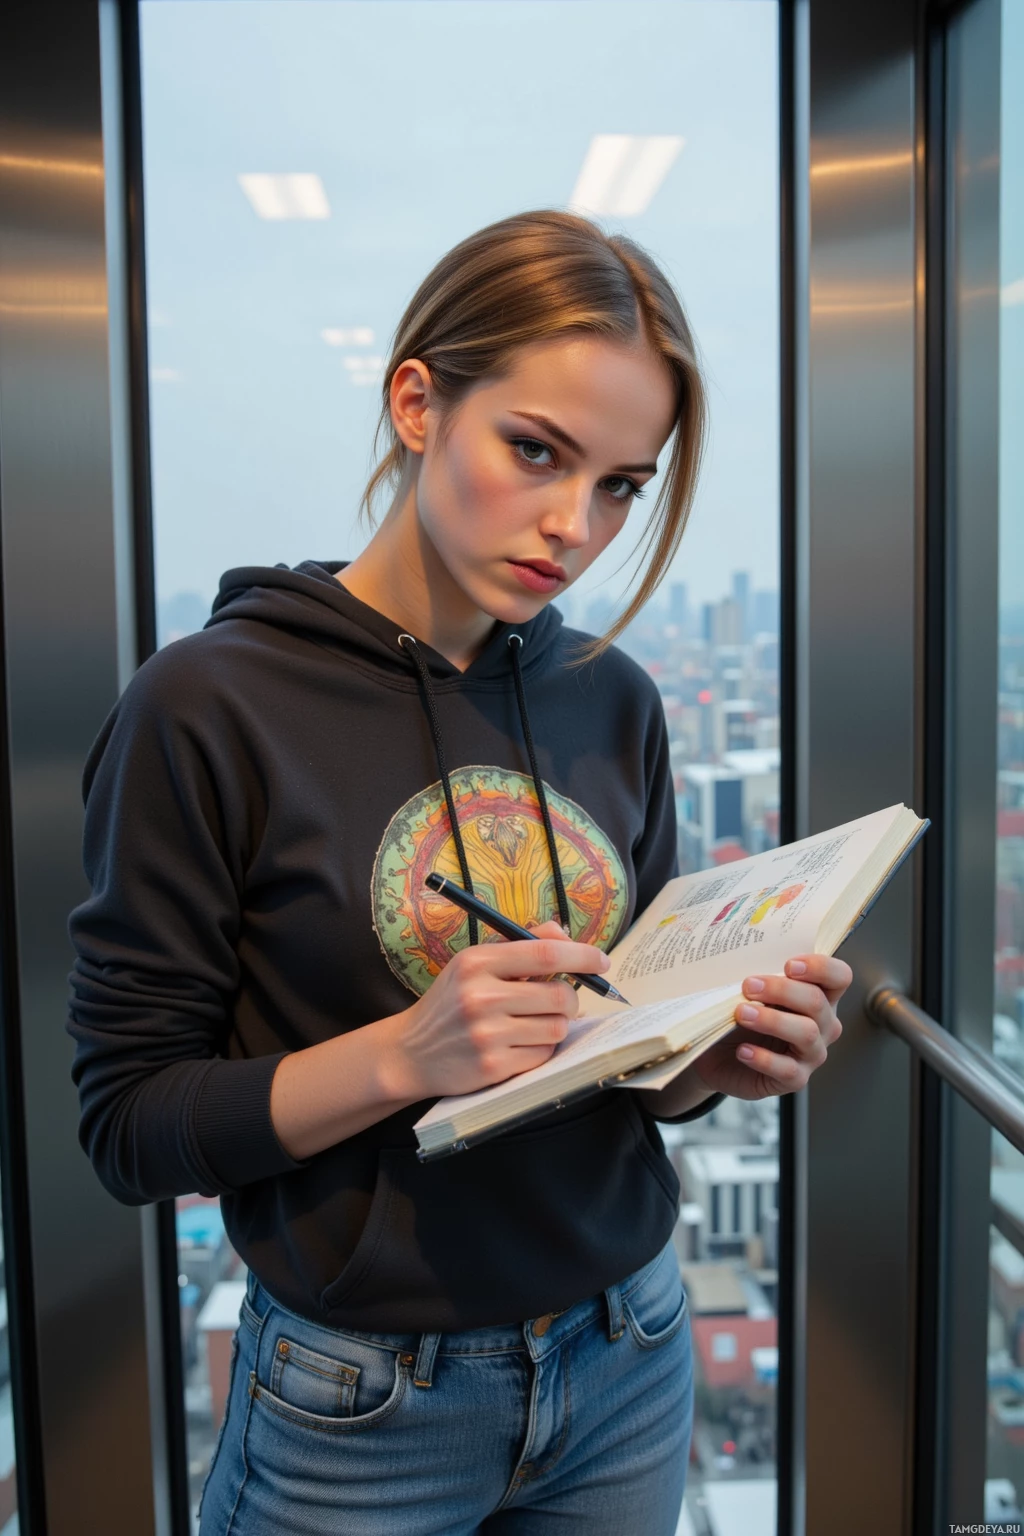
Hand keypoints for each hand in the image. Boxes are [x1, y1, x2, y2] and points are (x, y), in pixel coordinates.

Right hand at [382, 920, 607, 1100]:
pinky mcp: (493, 1065)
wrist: (411, 1052)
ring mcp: (487, 1034)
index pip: (544, 952)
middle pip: (559, 995)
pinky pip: (543, 1054)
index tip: (601, 960)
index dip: (581, 955)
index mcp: (477, 962)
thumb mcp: (473, 964)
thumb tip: (564, 934)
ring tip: (536, 1023)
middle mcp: (481, 996)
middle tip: (561, 1001)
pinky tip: (521, 1044)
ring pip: (557, 1027)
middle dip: (571, 999)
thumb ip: (519, 945)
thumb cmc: (451, 1003)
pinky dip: (541, 1049)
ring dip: (556, 1025)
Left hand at [693, 954, 851, 1100]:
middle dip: (781, 990)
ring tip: (741, 1014)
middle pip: (817, 1002)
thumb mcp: (750, 991)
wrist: (718, 1054)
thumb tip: (747, 960)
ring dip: (772, 1020)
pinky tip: (743, 1050)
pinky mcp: (796, 1079)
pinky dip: (764, 1058)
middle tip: (749, 986)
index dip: (821, 967)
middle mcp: (823, 1024)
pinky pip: (788, 1069)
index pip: (839, 976)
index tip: (789, 965)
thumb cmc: (740, 1016)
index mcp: (819, 995)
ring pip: (806, 1033)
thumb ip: (760, 976)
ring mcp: (813, 1053)